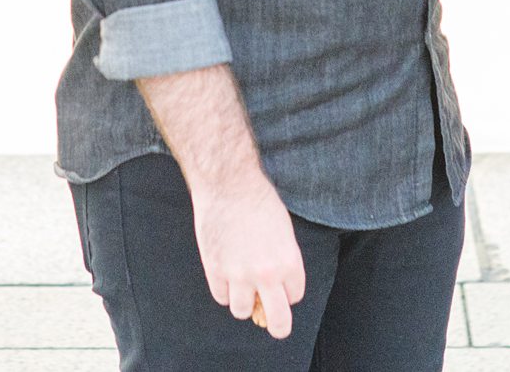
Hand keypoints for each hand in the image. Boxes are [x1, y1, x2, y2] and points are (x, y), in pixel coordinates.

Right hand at [189, 173, 304, 339]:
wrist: (228, 183)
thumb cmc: (259, 200)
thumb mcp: (283, 231)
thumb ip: (282, 260)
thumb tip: (276, 284)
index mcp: (289, 262)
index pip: (294, 296)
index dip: (288, 292)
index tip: (282, 285)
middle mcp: (267, 274)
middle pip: (278, 320)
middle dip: (278, 326)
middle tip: (275, 325)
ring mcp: (239, 274)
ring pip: (243, 311)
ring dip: (244, 301)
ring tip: (242, 285)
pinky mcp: (215, 269)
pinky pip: (221, 297)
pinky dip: (224, 290)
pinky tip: (225, 274)